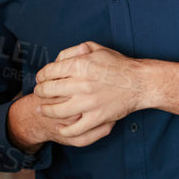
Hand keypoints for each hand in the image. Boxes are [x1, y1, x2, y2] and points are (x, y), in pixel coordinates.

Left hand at [15, 43, 178, 147]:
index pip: (49, 72)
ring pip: (57, 111)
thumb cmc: (118, 64)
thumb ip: (74, 51)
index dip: (41, 76)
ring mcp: (89, 103)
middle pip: (48, 90)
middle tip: (38, 93)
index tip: (40, 79)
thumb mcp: (96, 49)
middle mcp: (81, 84)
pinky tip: (59, 127)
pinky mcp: (97, 118)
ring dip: (46, 110)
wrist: (139, 83)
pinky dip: (63, 130)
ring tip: (41, 109)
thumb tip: (56, 60)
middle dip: (40, 92)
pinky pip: (75, 129)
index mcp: (80, 65)